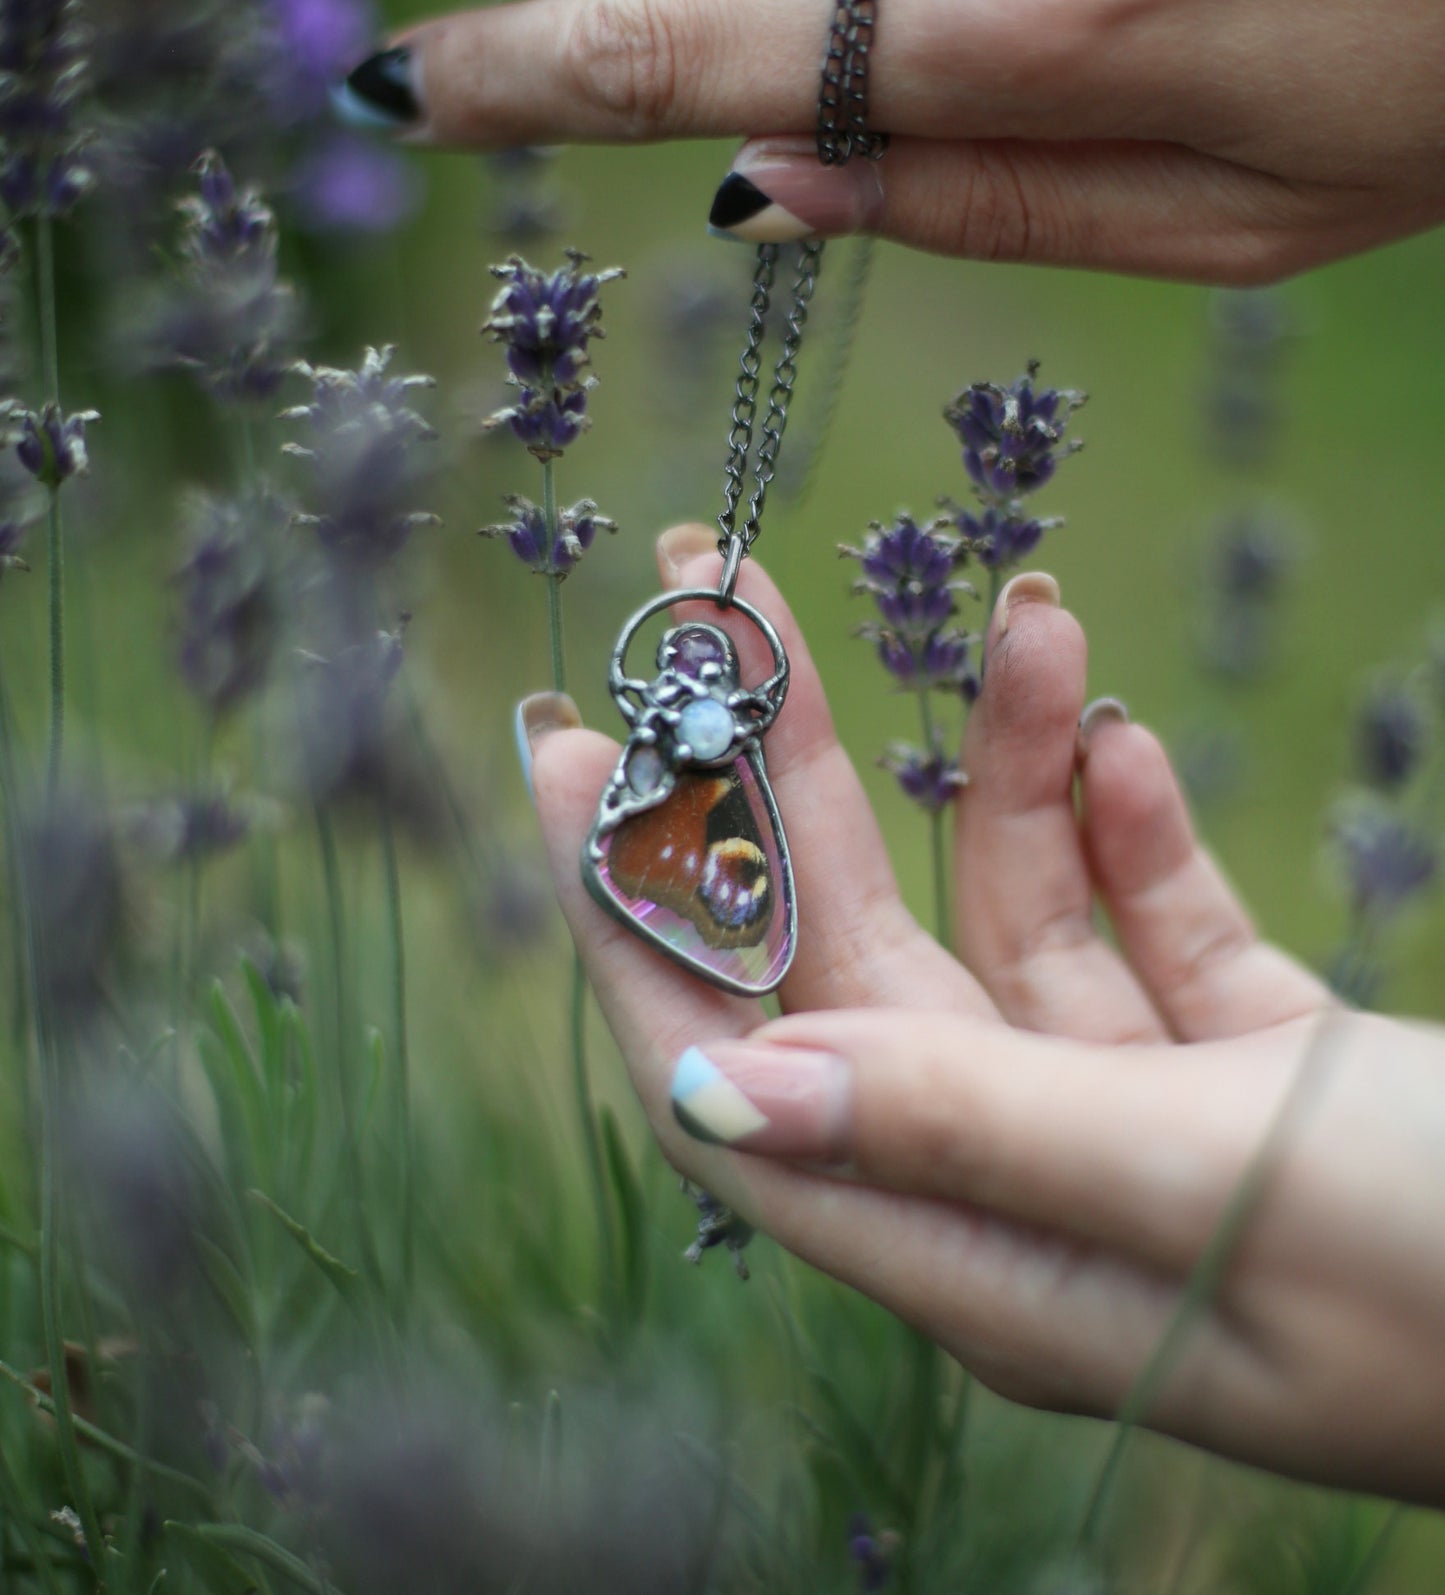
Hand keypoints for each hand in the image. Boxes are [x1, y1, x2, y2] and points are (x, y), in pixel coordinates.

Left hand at [524, 525, 1444, 1506]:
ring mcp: (1142, 1126)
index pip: (740, 1084)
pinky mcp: (1245, 1066)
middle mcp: (1037, 1194)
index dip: (639, 921)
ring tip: (1019, 610)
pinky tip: (1112, 734)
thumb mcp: (1214, 1186)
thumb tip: (714, 1089)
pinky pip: (1140, 924)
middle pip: (855, 958)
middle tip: (710, 597)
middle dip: (786, 775)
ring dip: (1000, 764)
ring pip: (1008, 914)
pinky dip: (1120, 828)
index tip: (576, 757)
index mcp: (989, 1262)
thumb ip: (965, 1128)